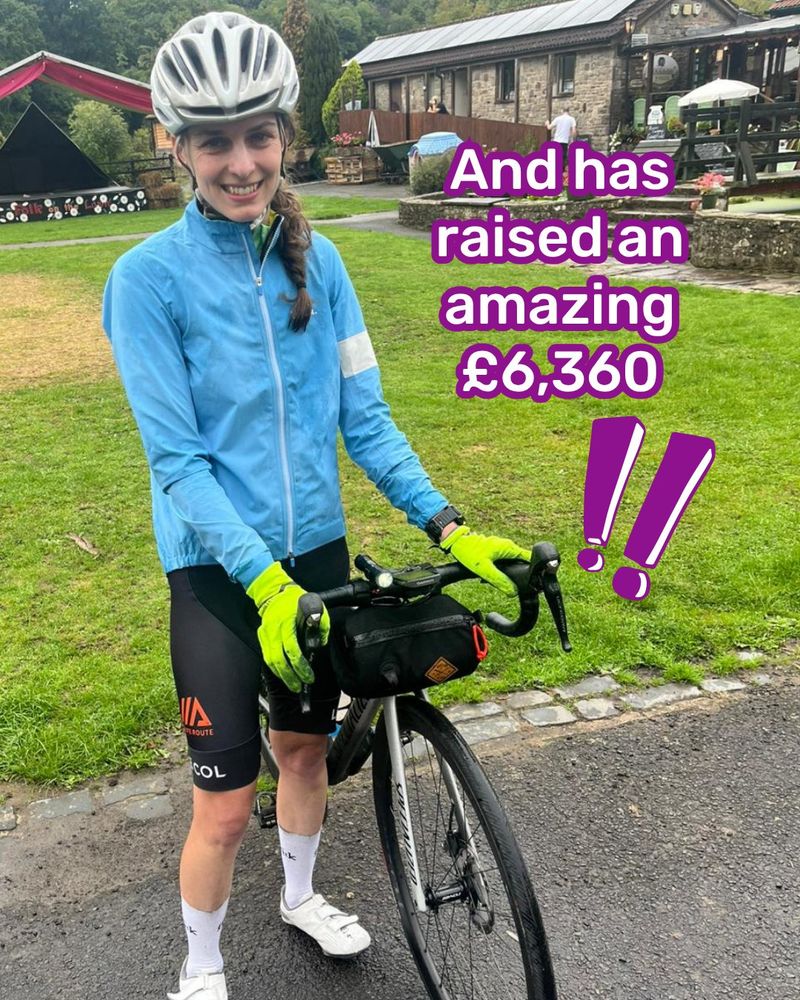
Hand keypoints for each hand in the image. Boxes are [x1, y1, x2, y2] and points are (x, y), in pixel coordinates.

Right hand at [246, 563, 329, 692]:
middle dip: (290, 676)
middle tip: (300, 686)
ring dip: (282, 675)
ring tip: (293, 685)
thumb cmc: (296, 599)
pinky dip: (275, 668)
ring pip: (270, 661)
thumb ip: (321, 624)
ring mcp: (265, 633)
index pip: (291, 648)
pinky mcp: (261, 636)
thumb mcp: (316, 606)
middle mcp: (273, 629)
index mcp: (286, 621)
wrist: (275, 592)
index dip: (300, 665)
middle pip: (279, 659)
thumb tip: (322, 642)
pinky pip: (267, 656)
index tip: (308, 676)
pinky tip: (283, 674)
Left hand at [440, 525, 529, 596]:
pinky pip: (504, 562)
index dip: (533, 570)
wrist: (456, 542)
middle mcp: (507, 546)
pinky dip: (501, 571)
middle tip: (516, 587)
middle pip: (521, 562)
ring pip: (512, 563)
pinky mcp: (495, 551)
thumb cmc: (468, 552)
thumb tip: (513, 591)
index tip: (533, 581)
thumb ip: (500, 580)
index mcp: (509, 548)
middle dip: (520, 575)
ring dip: (509, 574)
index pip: (529, 558)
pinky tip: (493, 577)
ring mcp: (501, 548)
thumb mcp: (485, 569)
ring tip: (504, 584)